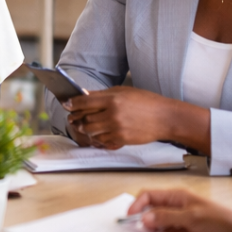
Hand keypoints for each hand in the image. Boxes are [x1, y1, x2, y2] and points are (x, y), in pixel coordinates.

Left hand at [64, 86, 209, 151]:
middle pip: (85, 118)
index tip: (66, 104)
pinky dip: (97, 138)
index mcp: (113, 99)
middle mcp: (113, 114)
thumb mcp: (124, 92)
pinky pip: (102, 140)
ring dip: (85, 129)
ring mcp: (116, 128)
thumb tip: (85, 96)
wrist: (165, 118)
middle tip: (73, 118)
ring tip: (83, 126)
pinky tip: (97, 134)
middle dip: (77, 118)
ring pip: (91, 131)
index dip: (72, 103)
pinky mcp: (121, 139)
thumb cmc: (146, 102)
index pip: (84, 101)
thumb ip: (104, 95)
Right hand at [127, 189, 231, 231]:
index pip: (149, 195)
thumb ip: (166, 217)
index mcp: (177, 196)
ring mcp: (180, 220)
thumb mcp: (191, 217)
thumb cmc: (221, 220)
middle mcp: (176, 206)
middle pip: (151, 210)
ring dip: (156, 231)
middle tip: (141, 231)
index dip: (137, 205)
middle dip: (144, 219)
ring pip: (158, 224)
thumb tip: (145, 218)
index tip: (130, 218)